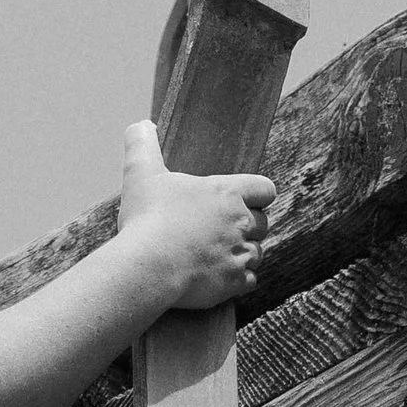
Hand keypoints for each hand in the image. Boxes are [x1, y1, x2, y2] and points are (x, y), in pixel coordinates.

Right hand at [115, 118, 273, 311]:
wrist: (147, 266)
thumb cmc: (146, 218)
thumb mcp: (140, 173)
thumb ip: (143, 144)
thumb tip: (141, 124)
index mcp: (227, 192)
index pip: (265, 188)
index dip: (258, 195)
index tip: (244, 201)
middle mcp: (241, 222)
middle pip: (263, 223)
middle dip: (247, 227)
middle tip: (221, 231)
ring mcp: (240, 254)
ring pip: (257, 253)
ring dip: (242, 255)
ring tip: (217, 256)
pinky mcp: (234, 282)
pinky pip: (249, 281)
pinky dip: (238, 281)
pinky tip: (220, 278)